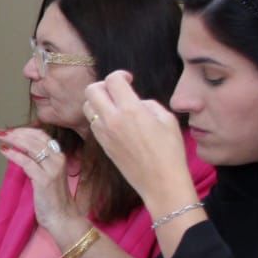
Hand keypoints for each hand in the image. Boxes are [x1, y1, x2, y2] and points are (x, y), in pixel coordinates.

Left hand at [0, 126, 79, 234]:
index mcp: (59, 156)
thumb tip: (21, 149)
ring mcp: (52, 169)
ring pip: (31, 147)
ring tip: (0, 138)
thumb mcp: (47, 174)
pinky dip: (13, 155)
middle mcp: (58, 159)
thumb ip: (38, 161)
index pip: (41, 136)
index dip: (24, 130)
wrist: (62, 217)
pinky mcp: (44, 180)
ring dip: (13, 140)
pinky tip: (3, 151)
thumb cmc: (52, 198)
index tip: (10, 130)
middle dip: (16, 133)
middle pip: (35, 138)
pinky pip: (26, 162)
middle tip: (0, 132)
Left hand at [83, 71, 194, 207]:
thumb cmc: (170, 151)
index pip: (112, 80)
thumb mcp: (167, 119)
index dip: (120, 75)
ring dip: (98, 101)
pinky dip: (99, 117)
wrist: (160, 182)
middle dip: (103, 85)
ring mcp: (104, 133)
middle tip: (116, 91)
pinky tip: (115, 122)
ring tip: (114, 106)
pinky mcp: (102, 145)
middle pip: (91, 90)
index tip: (129, 80)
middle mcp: (112, 120)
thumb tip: (136, 102)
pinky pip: (92, 123)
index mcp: (130, 110)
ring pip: (87, 107)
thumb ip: (148, 104)